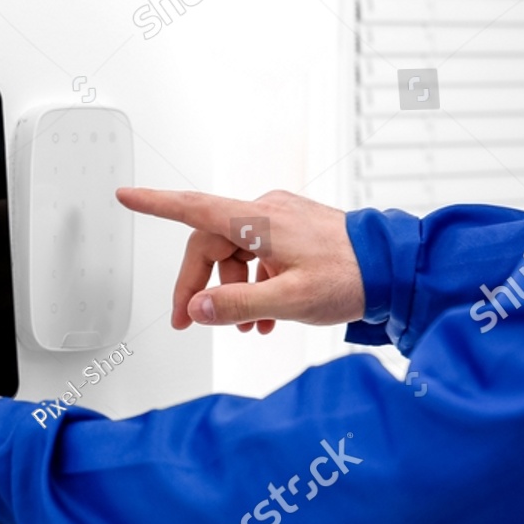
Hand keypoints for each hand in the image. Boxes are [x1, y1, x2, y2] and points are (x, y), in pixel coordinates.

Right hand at [116, 187, 363, 332]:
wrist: (397, 267)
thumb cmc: (353, 276)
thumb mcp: (290, 300)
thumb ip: (237, 305)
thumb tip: (196, 309)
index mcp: (257, 220)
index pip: (193, 208)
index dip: (155, 204)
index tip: (126, 196)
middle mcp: (264, 212)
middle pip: (210, 245)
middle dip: (199, 286)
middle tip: (190, 321)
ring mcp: (280, 219)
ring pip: (234, 253)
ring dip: (232, 290)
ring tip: (247, 326)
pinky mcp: (294, 230)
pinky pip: (258, 255)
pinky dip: (254, 284)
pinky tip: (267, 315)